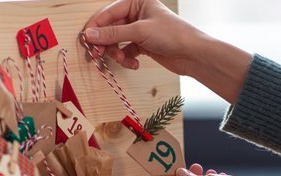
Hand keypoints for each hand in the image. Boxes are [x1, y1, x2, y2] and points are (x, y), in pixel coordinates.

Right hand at [83, 0, 201, 73]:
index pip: (108, 13)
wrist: (194, 54)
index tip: (87, 41)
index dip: (96, 28)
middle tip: (98, 55)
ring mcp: (140, 29)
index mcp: (136, 1)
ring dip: (117, 53)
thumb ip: (113, 33)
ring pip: (117, 41)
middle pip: (110, 28)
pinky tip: (134, 64)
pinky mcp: (143, 44)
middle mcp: (137, 13)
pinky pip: (126, 51)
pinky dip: (127, 59)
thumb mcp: (140, 31)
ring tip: (122, 60)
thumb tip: (89, 35)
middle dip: (106, 43)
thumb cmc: (173, 34)